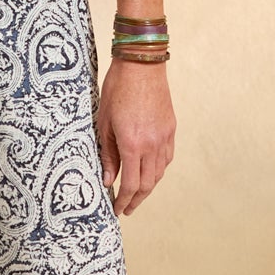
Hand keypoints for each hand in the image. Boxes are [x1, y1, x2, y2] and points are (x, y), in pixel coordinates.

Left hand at [96, 55, 174, 214]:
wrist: (142, 65)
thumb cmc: (117, 89)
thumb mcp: (104, 122)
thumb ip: (108, 154)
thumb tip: (107, 178)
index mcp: (133, 144)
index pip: (130, 184)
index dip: (123, 201)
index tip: (117, 209)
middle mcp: (152, 144)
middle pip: (147, 184)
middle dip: (136, 200)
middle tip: (126, 208)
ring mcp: (164, 137)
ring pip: (159, 172)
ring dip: (148, 187)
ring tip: (136, 193)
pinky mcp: (171, 128)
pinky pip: (167, 157)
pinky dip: (158, 169)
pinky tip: (149, 171)